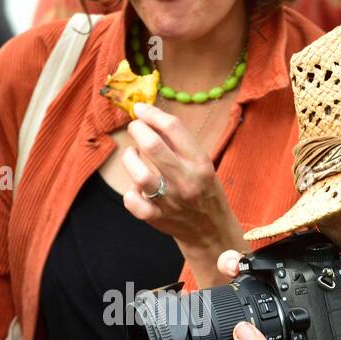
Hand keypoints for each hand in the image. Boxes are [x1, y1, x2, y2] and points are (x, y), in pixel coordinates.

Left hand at [121, 101, 243, 281]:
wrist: (211, 231)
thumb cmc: (204, 191)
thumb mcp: (202, 164)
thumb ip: (180, 145)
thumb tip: (152, 119)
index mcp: (200, 163)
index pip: (173, 128)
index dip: (152, 114)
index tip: (140, 109)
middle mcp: (186, 181)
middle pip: (153, 146)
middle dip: (137, 130)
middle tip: (135, 127)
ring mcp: (170, 201)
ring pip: (140, 174)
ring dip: (130, 158)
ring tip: (133, 155)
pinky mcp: (156, 218)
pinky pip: (132, 201)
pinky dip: (130, 192)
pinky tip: (136, 187)